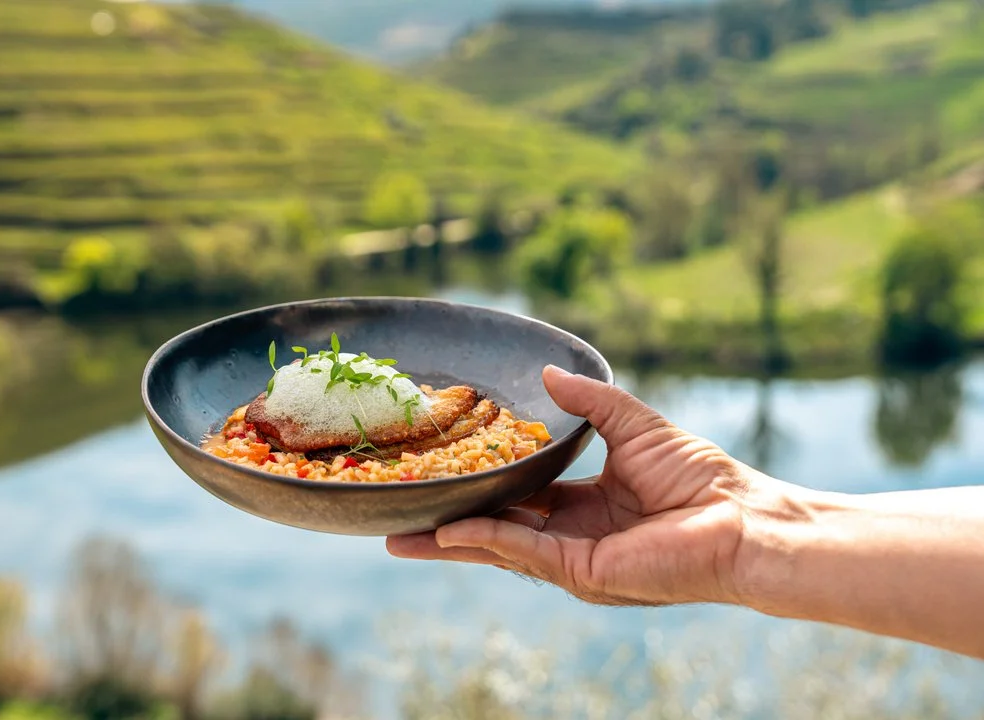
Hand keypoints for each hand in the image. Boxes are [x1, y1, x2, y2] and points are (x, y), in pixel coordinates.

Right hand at [386, 365, 760, 606]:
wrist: (741, 517)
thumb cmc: (699, 475)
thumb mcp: (634, 424)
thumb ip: (590, 402)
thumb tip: (548, 371)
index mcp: (584, 504)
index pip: (521, 495)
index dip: (482, 483)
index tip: (444, 470)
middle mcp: (573, 534)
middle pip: (498, 526)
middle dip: (448, 523)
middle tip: (400, 515)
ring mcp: (574, 557)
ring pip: (499, 545)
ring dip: (450, 540)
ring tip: (400, 537)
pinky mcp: (583, 572)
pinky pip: (524, 552)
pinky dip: (487, 539)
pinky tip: (450, 530)